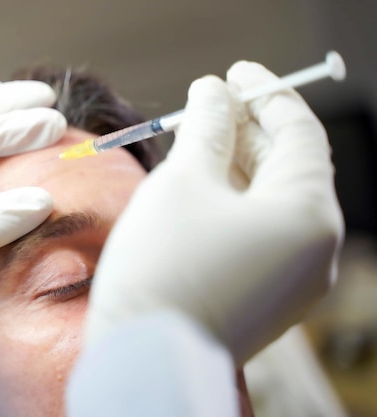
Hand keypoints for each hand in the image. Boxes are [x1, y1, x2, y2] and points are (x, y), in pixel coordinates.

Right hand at [84, 63, 342, 364]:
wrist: (143, 359)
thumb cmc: (162, 267)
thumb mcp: (184, 182)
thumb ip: (207, 128)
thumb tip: (214, 90)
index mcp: (309, 215)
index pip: (299, 132)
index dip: (265, 93)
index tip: (234, 73)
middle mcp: (315, 250)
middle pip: (287, 168)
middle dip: (247, 129)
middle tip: (208, 103)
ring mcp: (294, 279)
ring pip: (271, 202)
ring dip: (238, 165)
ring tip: (198, 137)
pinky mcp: (268, 296)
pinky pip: (260, 233)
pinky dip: (235, 202)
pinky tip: (202, 184)